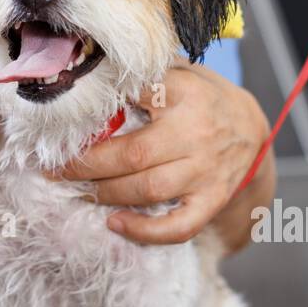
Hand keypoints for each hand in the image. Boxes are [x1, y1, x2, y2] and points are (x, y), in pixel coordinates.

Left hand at [42, 62, 267, 245]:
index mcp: (184, 93)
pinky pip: (179, 226)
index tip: (68, 119)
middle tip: (56, 169)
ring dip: (106, 194)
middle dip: (87, 165)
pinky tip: (116, 224)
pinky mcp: (212, 200)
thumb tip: (89, 79)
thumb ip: (142, 76)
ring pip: (148, 190)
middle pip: (133, 154)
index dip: (99, 108)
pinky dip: (145, 232)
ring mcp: (206, 171)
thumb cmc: (200, 99)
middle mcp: (195, 133)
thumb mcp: (178, 74)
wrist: (251, 128)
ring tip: (78, 190)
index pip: (135, 98)